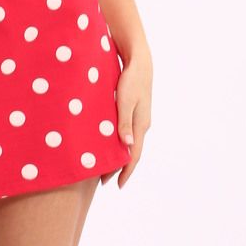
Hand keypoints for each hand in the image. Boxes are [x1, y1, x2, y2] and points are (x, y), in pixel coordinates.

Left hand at [100, 45, 152, 189]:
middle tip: (104, 181)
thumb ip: (124, 123)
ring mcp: (138, 117)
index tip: (117, 186)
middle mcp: (141, 124)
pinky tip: (107, 143)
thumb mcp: (126, 100)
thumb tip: (127, 146)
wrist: (139, 59)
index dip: (126, 171)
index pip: (134, 155)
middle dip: (119, 167)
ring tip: (104, 166)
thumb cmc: (131, 78)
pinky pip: (125, 132)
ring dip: (117, 155)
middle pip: (131, 152)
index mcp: (141, 124)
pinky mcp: (132, 109)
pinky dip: (117, 142)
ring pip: (128, 142)